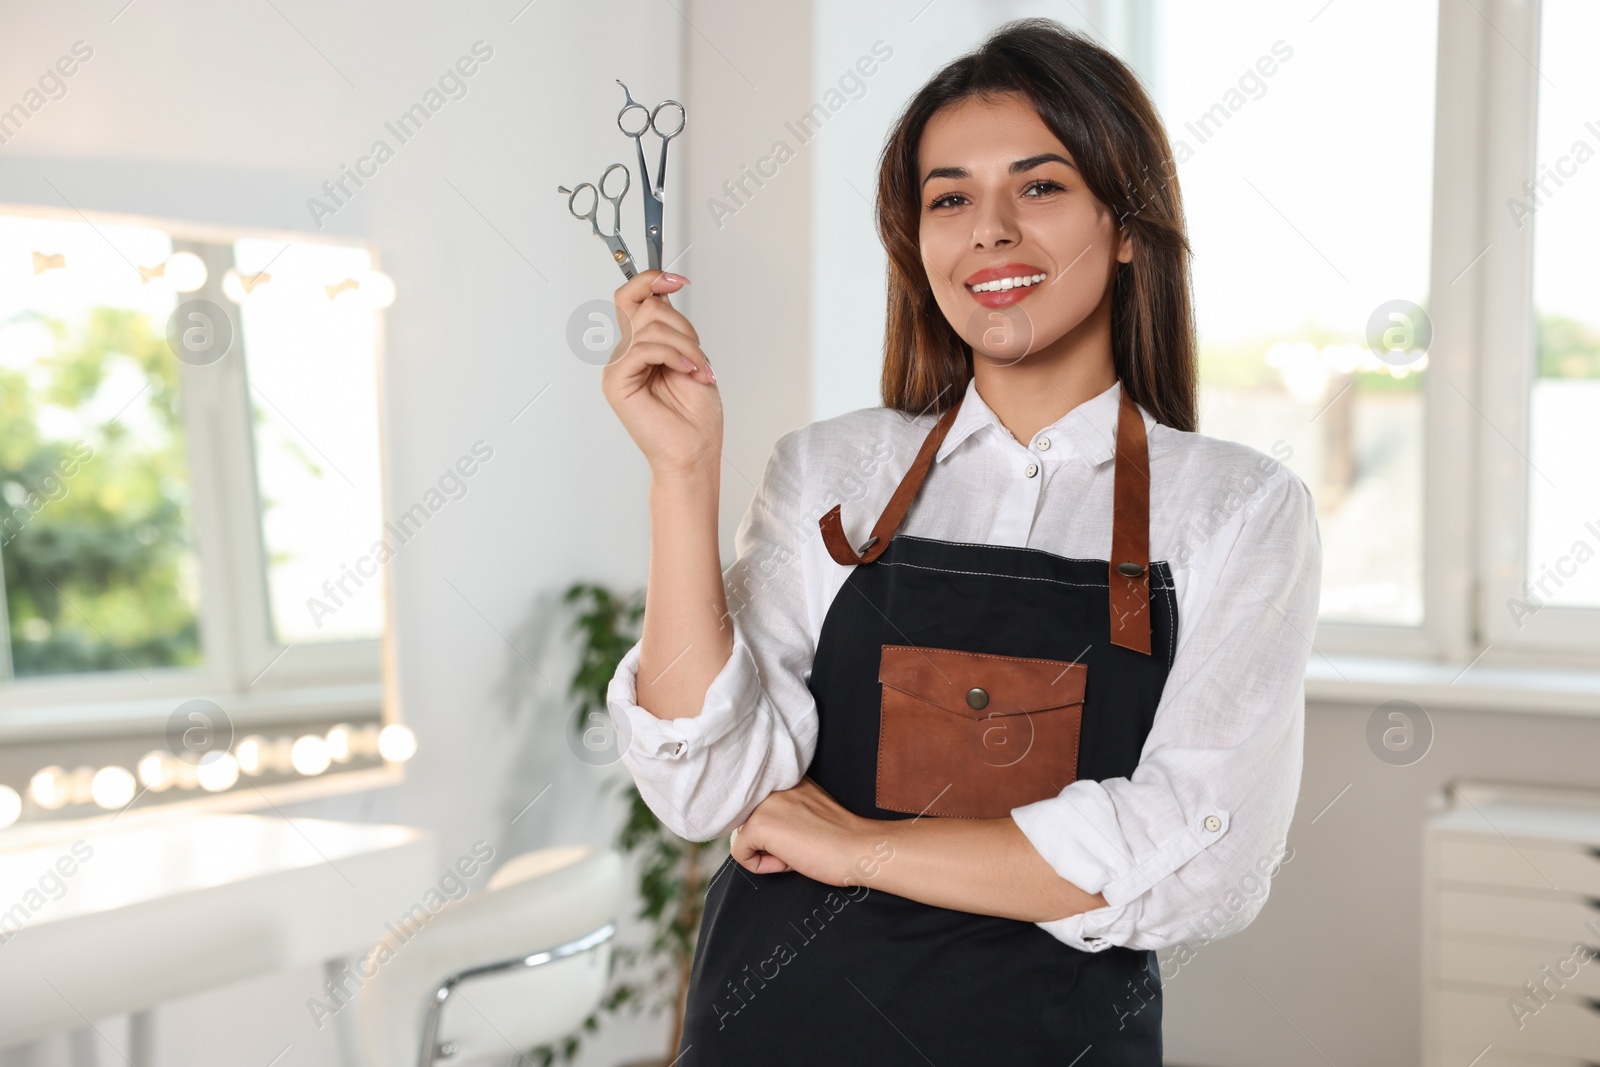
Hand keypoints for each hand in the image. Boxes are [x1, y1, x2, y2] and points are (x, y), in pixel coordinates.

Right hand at [601, 269, 721, 477]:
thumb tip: (664, 296)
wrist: (694, 454)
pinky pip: (644, 348)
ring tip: (698, 371)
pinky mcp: (617, 382)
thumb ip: (672, 329)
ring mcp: (619, 368)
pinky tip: (687, 372)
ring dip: (686, 345)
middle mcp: (626, 354)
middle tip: (698, 356)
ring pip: (651, 325)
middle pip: (647, 306)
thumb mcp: (691, 358)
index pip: (632, 298)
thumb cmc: (695, 417)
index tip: (677, 279)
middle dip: (683, 326)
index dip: (651, 280)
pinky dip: (674, 355)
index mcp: (642, 348)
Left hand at [730, 777, 880, 886]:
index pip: (755, 804)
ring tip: (796, 850)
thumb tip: (759, 825)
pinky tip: (789, 860)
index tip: (798, 833)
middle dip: (768, 839)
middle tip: (799, 843)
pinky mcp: (758, 825)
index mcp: (784, 777)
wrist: (858, 849)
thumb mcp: (806, 808)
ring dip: (766, 850)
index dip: (774, 827)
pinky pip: (740, 853)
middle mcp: (770, 784)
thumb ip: (782, 807)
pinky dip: (761, 866)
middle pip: (746, 821)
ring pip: (743, 835)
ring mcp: (762, 804)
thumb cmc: (839, 837)